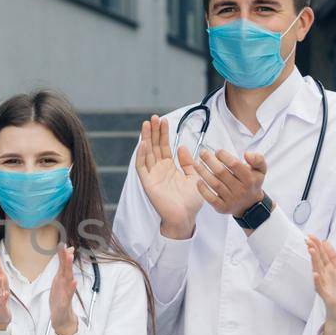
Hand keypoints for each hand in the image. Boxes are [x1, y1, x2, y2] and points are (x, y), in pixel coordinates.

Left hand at [49, 246, 78, 334]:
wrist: (62, 318)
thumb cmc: (60, 299)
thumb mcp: (59, 282)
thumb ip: (62, 268)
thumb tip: (67, 253)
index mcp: (61, 279)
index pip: (62, 265)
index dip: (62, 255)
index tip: (62, 243)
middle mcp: (65, 284)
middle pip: (66, 269)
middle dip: (66, 258)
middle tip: (67, 248)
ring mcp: (66, 293)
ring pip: (68, 279)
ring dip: (69, 268)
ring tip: (70, 258)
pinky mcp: (64, 303)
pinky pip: (68, 295)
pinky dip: (71, 288)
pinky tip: (74, 282)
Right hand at [134, 116, 205, 237]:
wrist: (186, 217)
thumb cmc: (191, 201)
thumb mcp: (194, 177)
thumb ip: (188, 163)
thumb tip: (182, 147)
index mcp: (169, 167)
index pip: (164, 146)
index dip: (163, 133)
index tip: (164, 120)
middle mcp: (159, 169)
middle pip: (154, 146)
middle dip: (153, 132)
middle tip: (154, 117)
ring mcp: (152, 175)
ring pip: (146, 153)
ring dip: (146, 138)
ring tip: (147, 124)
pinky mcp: (148, 183)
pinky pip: (142, 167)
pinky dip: (141, 156)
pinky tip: (143, 144)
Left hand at [194, 149, 269, 218]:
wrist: (251, 205)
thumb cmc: (252, 183)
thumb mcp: (261, 170)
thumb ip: (257, 159)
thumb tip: (247, 154)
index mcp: (249, 179)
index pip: (234, 164)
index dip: (224, 156)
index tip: (217, 151)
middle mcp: (240, 190)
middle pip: (221, 173)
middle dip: (210, 161)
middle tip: (203, 153)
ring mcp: (231, 200)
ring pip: (214, 184)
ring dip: (203, 173)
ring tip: (197, 164)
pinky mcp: (222, 208)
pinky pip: (210, 198)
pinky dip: (203, 189)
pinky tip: (198, 181)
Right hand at [306, 235, 335, 327]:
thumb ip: (333, 260)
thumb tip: (326, 245)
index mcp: (332, 271)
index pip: (325, 255)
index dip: (320, 246)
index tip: (314, 236)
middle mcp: (326, 277)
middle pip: (320, 260)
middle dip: (315, 248)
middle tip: (308, 238)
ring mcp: (325, 286)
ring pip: (318, 270)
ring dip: (314, 260)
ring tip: (311, 250)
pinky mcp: (326, 296)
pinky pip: (321, 288)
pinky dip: (318, 281)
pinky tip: (315, 274)